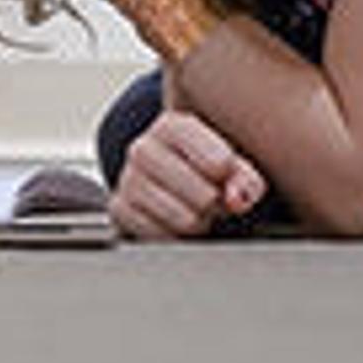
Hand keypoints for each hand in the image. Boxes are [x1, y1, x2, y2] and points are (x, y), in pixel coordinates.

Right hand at [109, 109, 266, 239]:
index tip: (226, 176)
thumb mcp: (231, 164)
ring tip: (194, 208)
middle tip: (211, 197)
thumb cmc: (202, 167)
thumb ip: (245, 179)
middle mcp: (143, 148)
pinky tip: (174, 220)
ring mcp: (127, 179)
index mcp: (172, 126)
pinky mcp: (118, 209)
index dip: (231, 179)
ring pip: (184, 220)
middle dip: (215, 204)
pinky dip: (174, 235)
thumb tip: (237, 199)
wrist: (166, 178)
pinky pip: (161, 237)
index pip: (219, 163)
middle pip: (204, 196)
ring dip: (198, 222)